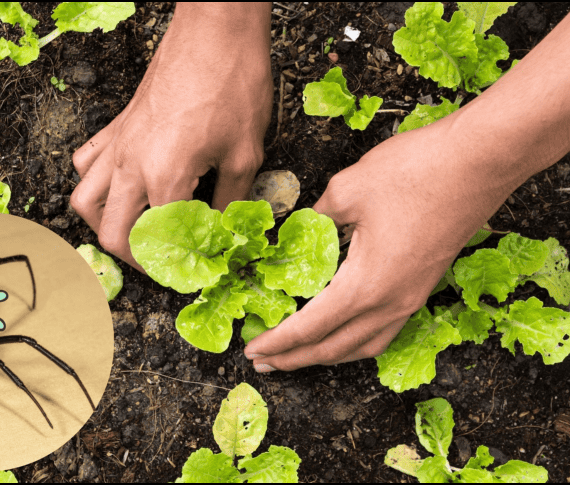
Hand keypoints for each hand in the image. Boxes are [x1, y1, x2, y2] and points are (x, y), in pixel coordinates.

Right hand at [70, 4, 272, 269]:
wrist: (215, 31)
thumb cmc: (233, 85)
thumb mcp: (245, 153)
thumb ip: (231, 202)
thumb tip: (225, 231)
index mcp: (164, 178)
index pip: (160, 242)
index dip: (177, 267)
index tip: (192, 273)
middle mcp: (131, 166)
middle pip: (112, 233)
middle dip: (134, 259)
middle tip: (160, 264)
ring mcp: (118, 145)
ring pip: (84, 201)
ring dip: (103, 225)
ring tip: (130, 232)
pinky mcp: (117, 126)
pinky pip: (87, 162)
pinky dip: (94, 183)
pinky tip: (118, 186)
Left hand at [244, 123, 510, 369]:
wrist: (481, 161)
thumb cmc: (415, 172)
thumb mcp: (347, 190)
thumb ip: (315, 218)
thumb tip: (299, 229)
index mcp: (365, 286)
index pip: (309, 328)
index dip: (277, 342)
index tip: (251, 349)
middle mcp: (390, 303)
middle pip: (334, 348)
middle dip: (295, 358)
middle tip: (263, 361)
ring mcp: (411, 298)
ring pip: (363, 346)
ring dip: (326, 355)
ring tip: (297, 356)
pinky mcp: (423, 287)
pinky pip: (384, 331)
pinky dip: (355, 342)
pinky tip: (343, 333)